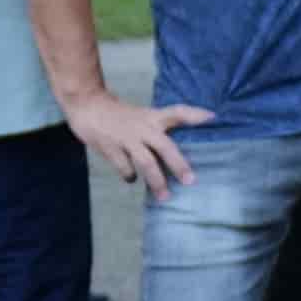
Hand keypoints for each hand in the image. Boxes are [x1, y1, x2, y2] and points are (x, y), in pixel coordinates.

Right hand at [69, 89, 210, 195]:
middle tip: (191, 181)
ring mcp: (127, 138)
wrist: (87, 104)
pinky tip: (132, 179)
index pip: (177, 112)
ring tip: (165, 196)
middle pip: (165, 146)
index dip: (195, 114)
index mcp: (151, 117)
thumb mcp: (141, 116)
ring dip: (156, 181)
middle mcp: (142, 127)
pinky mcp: (111, 148)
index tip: (213, 117)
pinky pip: (125, 168)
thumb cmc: (118, 114)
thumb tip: (174, 157)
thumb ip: (156, 132)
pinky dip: (130, 176)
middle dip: (179, 164)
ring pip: (146, 162)